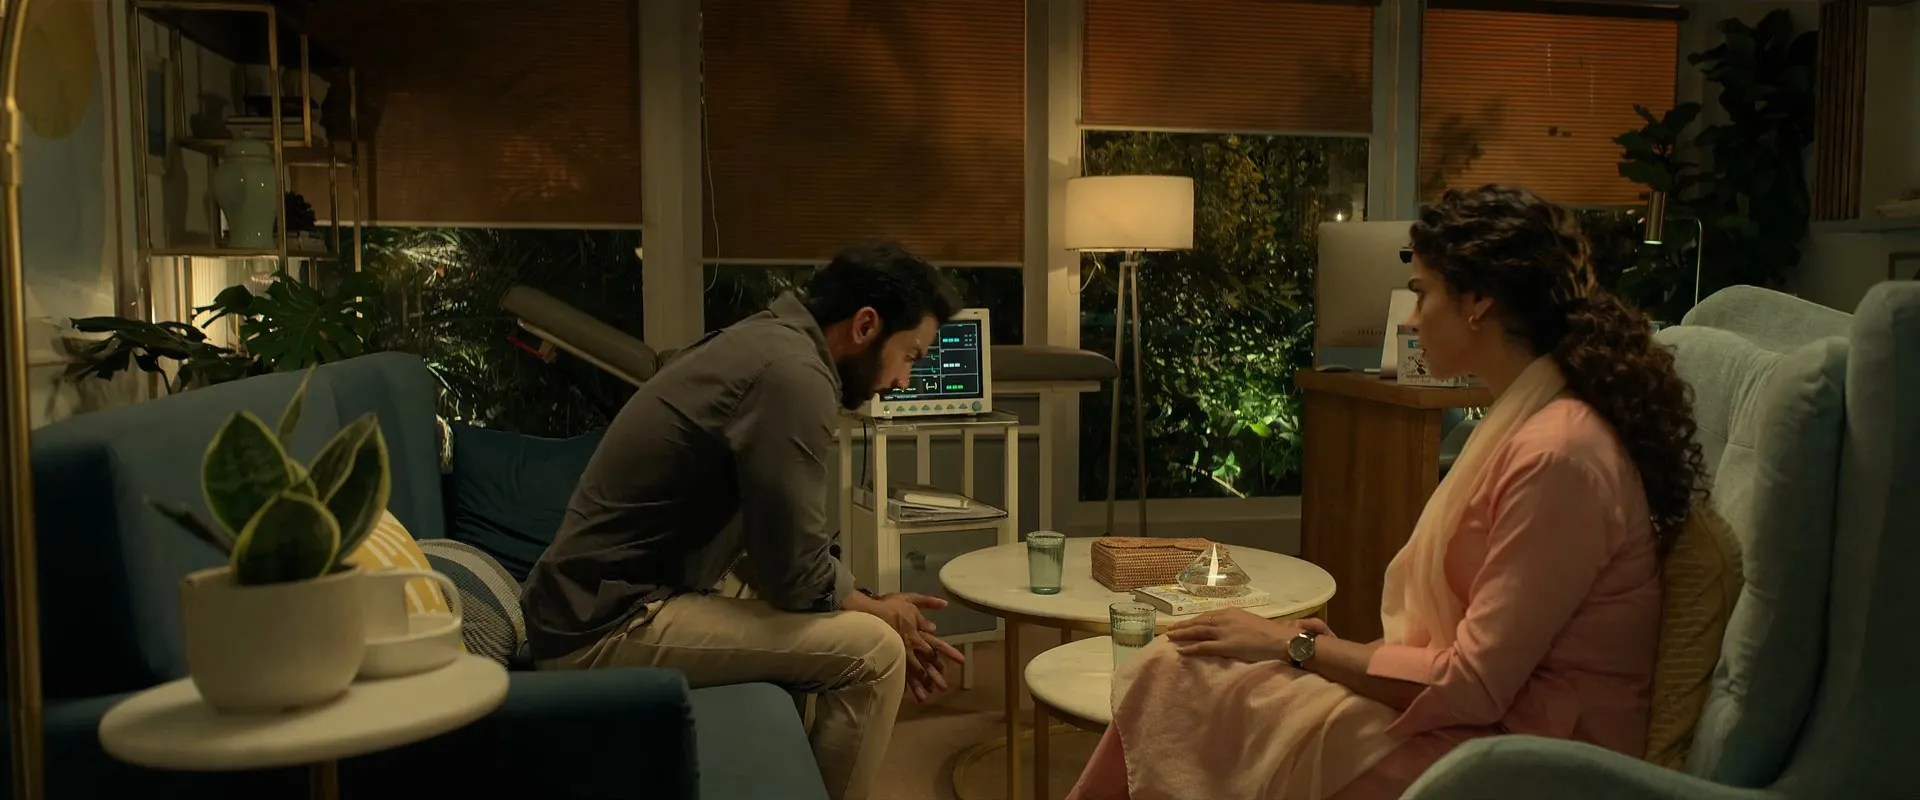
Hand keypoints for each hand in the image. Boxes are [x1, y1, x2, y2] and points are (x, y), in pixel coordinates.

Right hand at [852, 592, 966, 700]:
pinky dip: (900, 684)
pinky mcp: (886, 659)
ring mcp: (898, 655)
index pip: (937, 645)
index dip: (950, 653)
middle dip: (935, 676)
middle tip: (943, 688)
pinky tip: (904, 693)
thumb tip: (940, 612)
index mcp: (917, 634)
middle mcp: (910, 648)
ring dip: (919, 686)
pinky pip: (895, 674)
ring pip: (911, 674)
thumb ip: (927, 603)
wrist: (867, 615)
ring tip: (925, 698)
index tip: (962, 661)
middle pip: (926, 664)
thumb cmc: (888, 606)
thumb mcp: (910, 599)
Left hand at [1164, 610, 1326, 663]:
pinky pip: (1203, 647)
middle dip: (1183, 626)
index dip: (1193, 620)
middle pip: (1198, 622)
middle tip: (1170, 629)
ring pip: (1197, 632)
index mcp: (1230, 612)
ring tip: (1170, 637)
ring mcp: (1223, 632)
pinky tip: (1182, 650)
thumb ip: (1235, 623)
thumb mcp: (1249, 622)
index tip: (1183, 623)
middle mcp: (1223, 619)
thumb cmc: (1268, 632)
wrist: (1278, 639)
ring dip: (1182, 635)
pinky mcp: (1225, 645)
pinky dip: (1191, 648)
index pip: (1206, 616)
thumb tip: (1228, 629)